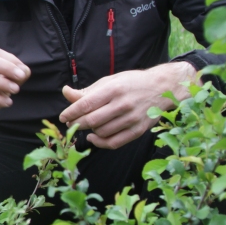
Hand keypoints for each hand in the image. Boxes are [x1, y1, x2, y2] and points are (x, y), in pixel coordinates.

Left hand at [58, 61, 198, 149]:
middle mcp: (123, 104)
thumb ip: (87, 91)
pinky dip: (100, 143)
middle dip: (76, 124)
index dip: (70, 112)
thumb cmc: (132, 83)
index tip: (63, 117)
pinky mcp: (138, 130)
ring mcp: (132, 119)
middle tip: (70, 124)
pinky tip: (94, 137)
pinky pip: (114, 142)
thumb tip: (65, 92)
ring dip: (89, 131)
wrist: (162, 88)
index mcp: (114, 89)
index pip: (85, 104)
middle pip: (91, 120)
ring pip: (101, 132)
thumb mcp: (109, 81)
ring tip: (85, 127)